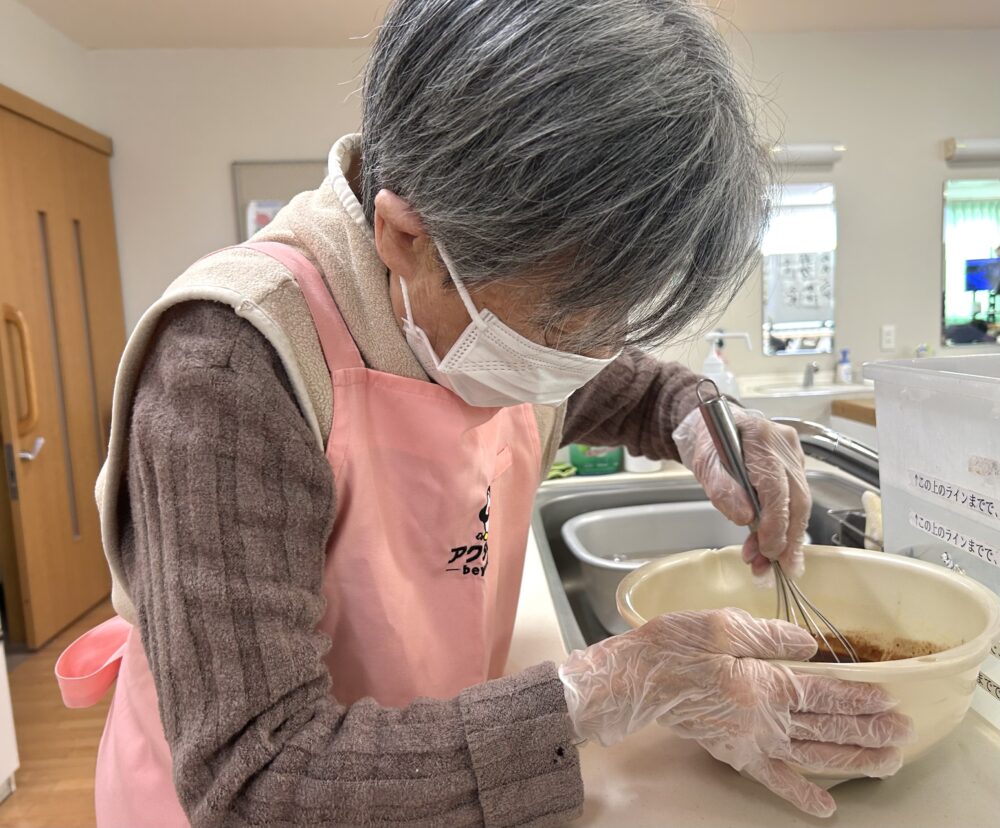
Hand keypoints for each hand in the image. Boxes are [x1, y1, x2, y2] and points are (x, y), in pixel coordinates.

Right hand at [558, 608, 912, 817]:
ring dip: (852, 761)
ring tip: (886, 764)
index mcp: (765, 685)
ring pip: (812, 755)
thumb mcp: (723, 626)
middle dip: (868, 731)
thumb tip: (811, 646)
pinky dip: (799, 793)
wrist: (635, 680)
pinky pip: (772, 778)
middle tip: (903, 734)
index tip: (890, 702)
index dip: (860, 699)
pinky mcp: (733, 752)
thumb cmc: (673, 647)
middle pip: (827, 729)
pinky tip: (824, 807)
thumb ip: (770, 636)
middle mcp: (765, 720)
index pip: (825, 694)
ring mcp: (750, 741)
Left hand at [673, 407, 809, 577]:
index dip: (775, 523)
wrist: (714, 425)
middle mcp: (784, 445)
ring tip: (767, 565)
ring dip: (786, 539)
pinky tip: (773, 548)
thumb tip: (744, 518)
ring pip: (800, 504)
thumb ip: (723, 489)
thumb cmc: (709, 442)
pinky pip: (796, 501)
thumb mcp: (705, 465)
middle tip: (776, 568)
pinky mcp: (795, 467)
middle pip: (797, 499)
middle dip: (788, 539)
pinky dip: (785, 528)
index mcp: (760, 438)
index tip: (767, 549)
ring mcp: (793, 455)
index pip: (776, 487)